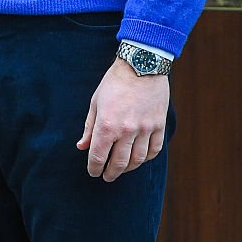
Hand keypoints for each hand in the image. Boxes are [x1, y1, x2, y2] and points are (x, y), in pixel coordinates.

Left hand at [77, 57, 168, 180]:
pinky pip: (153, 150)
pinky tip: (139, 158)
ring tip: (121, 169)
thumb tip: (82, 146)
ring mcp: (145, 129)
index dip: (94, 167)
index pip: (99, 155)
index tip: (93, 172)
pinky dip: (145, 158)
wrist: (141, 66)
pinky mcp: (158, 126)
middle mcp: (127, 130)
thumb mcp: (96, 101)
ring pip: (137, 160)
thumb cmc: (114, 82)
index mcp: (107, 124)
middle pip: (119, 163)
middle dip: (111, 173)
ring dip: (128, 169)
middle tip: (106, 176)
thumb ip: (89, 126)